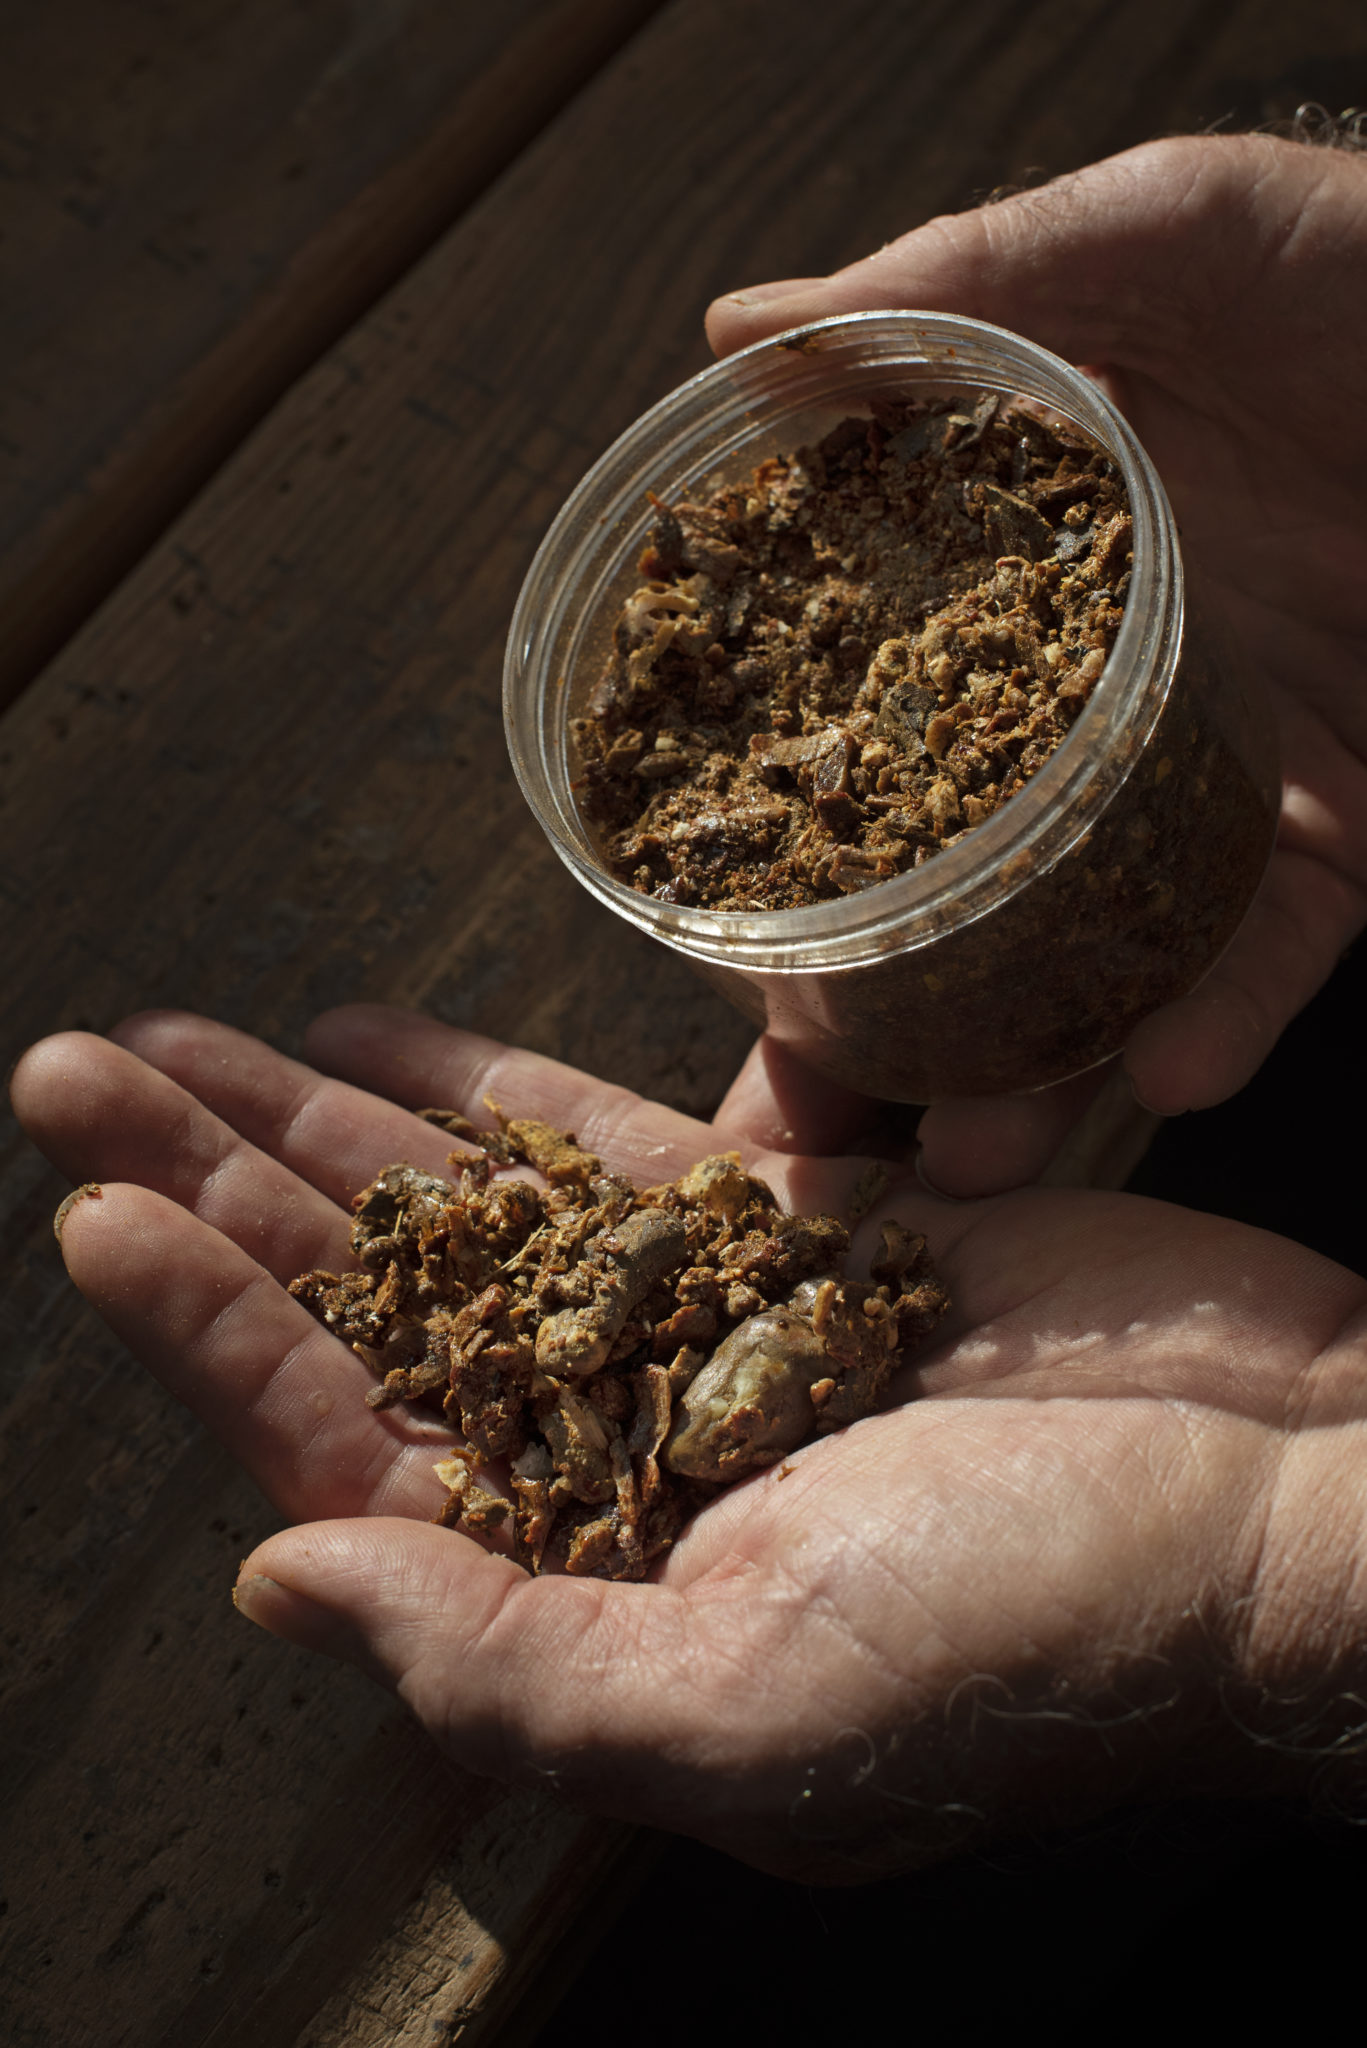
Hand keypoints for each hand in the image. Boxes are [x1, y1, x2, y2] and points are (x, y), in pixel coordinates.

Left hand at [14, 1004, 1366, 1878]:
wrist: (1275, 1505)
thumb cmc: (1042, 1635)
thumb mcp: (758, 1702)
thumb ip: (507, 1662)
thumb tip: (283, 1574)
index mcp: (579, 1595)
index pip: (334, 1443)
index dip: (207, 1330)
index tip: (98, 1210)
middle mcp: (609, 1462)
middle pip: (360, 1311)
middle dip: (214, 1190)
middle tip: (75, 1070)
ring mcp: (693, 1336)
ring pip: (457, 1218)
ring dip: (315, 1125)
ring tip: (182, 1032)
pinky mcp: (789, 1235)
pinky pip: (605, 1155)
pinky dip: (488, 1097)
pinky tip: (375, 1036)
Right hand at [707, 134, 1366, 1193]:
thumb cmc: (1365, 271)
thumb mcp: (1158, 234)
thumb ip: (962, 284)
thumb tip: (739, 335)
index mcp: (1022, 574)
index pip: (869, 722)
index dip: (788, 831)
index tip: (712, 937)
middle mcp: (1100, 697)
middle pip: (967, 880)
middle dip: (888, 1014)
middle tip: (809, 1108)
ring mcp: (1225, 773)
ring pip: (1104, 950)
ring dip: (1035, 1066)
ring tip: (969, 1152)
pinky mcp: (1347, 831)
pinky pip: (1279, 947)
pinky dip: (1223, 1016)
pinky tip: (1161, 1072)